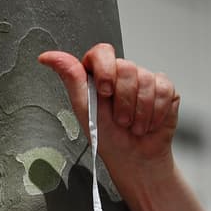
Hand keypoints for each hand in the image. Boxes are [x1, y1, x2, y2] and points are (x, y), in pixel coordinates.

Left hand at [38, 44, 178, 189]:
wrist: (134, 158)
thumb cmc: (107, 137)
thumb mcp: (84, 109)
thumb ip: (70, 78)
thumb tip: (46, 57)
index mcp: (99, 75)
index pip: (102, 52)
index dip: (106, 70)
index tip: (105, 92)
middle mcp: (122, 74)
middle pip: (127, 67)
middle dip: (123, 101)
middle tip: (119, 120)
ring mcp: (145, 79)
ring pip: (146, 80)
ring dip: (139, 111)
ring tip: (133, 126)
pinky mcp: (164, 88)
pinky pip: (164, 89)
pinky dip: (155, 112)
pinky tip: (149, 123)